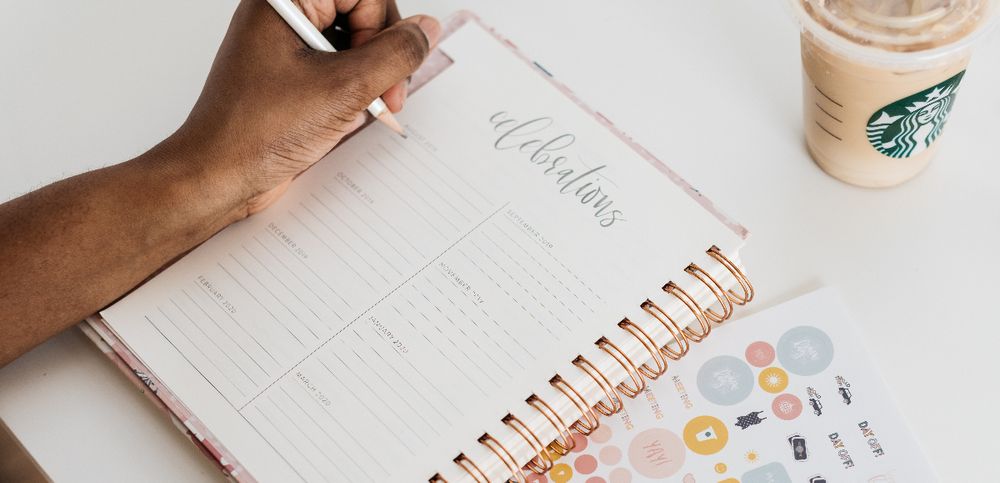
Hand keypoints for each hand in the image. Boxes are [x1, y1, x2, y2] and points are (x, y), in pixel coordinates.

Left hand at [169, 0, 440, 217]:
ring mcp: (286, 46)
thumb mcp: (344, 89)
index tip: (388, 64)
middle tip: (387, 92)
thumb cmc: (257, 132)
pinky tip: (346, 118)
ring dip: (371, 78)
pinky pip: (338, 69)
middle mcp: (284, 17)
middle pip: (360, 13)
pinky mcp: (291, 77)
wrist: (219, 178)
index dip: (383, 24)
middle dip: (382, 55)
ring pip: (353, 44)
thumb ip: (396, 54)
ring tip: (365, 109)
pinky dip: (353, 93)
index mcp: (284, 2)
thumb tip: (425, 30)